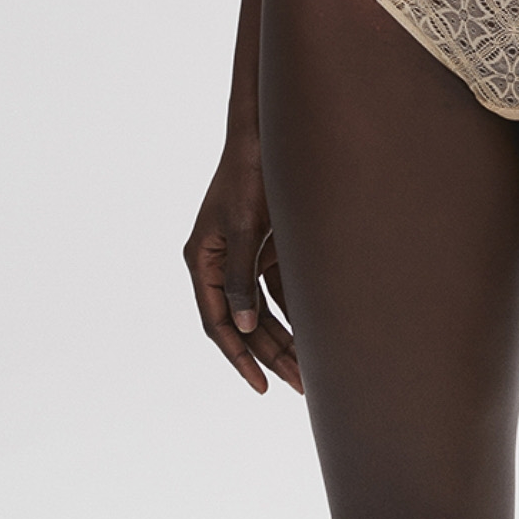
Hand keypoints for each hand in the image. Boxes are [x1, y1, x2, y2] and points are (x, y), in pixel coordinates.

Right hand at [183, 134, 302, 394]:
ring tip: (310, 368)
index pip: (219, 321)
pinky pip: (277, 289)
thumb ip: (241, 276)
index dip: (238, 356)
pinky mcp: (263, 245)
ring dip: (285, 336)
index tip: (260, 385)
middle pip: (243, 321)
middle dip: (270, 354)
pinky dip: (295, 309)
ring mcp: (241, 255)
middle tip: (298, 385)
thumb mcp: (245, 226)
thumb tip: (245, 326)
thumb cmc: (250, 174)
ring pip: (262, 309)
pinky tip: (316, 331)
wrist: (267, 133)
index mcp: (202, 260)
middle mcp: (218, 262)